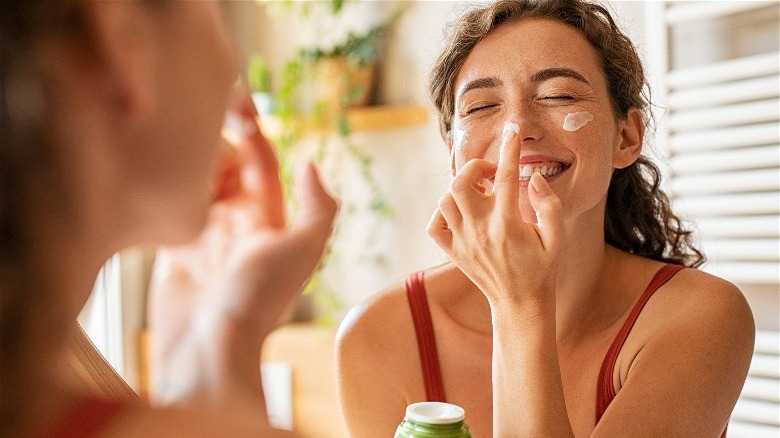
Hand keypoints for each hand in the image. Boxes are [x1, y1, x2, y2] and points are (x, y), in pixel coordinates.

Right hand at [147, 87, 337, 405]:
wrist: (208, 348)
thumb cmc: (258, 301)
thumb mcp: (302, 250)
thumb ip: (317, 207)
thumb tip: (309, 163)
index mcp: (268, 218)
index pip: (259, 161)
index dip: (250, 131)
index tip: (232, 102)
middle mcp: (237, 223)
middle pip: (224, 166)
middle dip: (214, 142)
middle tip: (195, 124)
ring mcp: (203, 236)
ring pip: (196, 181)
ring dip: (188, 161)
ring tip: (175, 144)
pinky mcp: (171, 250)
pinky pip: (169, 207)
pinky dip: (166, 189)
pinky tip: (157, 171)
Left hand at [427, 122, 563, 309]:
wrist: (520, 304)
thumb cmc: (542, 269)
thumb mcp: (557, 238)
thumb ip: (549, 205)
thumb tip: (532, 178)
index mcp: (508, 224)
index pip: (505, 176)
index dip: (509, 149)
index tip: (512, 131)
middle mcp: (481, 231)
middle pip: (461, 183)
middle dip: (474, 168)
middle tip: (490, 173)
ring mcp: (463, 242)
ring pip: (445, 201)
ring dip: (460, 188)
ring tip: (479, 193)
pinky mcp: (453, 252)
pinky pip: (434, 225)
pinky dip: (442, 213)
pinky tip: (461, 213)